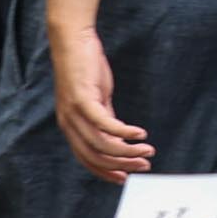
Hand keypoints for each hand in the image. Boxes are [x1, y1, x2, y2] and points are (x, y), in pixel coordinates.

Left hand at [49, 18, 150, 179]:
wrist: (72, 40)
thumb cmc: (85, 68)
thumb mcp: (96, 99)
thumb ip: (104, 118)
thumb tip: (118, 139)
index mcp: (70, 126)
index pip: (87, 159)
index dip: (106, 171)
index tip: (126, 177)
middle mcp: (68, 123)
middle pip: (95, 156)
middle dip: (122, 165)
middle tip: (144, 165)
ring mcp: (74, 112)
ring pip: (101, 144)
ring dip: (127, 151)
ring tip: (148, 150)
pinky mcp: (83, 99)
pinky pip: (105, 124)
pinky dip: (124, 132)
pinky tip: (141, 133)